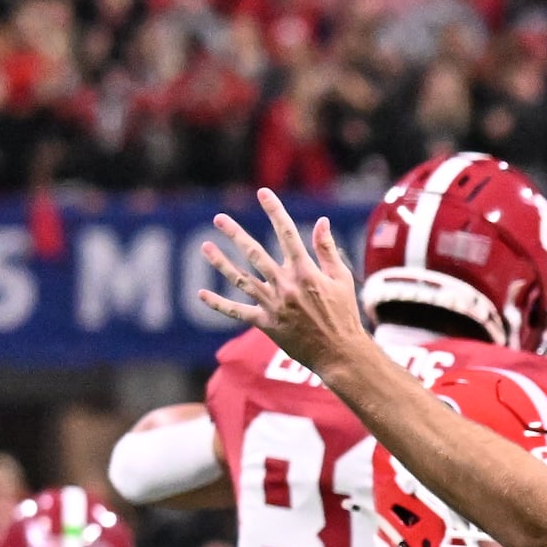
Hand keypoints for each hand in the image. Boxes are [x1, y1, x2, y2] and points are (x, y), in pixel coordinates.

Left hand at [195, 188, 371, 379]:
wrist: (339, 352)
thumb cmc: (344, 314)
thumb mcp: (341, 278)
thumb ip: (327, 249)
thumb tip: (321, 221)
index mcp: (306, 271)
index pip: (287, 233)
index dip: (274, 210)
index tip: (263, 193)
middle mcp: (286, 285)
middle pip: (255, 253)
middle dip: (236, 233)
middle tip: (219, 218)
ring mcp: (274, 305)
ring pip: (241, 279)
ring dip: (221, 262)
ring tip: (206, 247)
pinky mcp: (266, 324)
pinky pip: (238, 312)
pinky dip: (219, 304)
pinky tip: (202, 294)